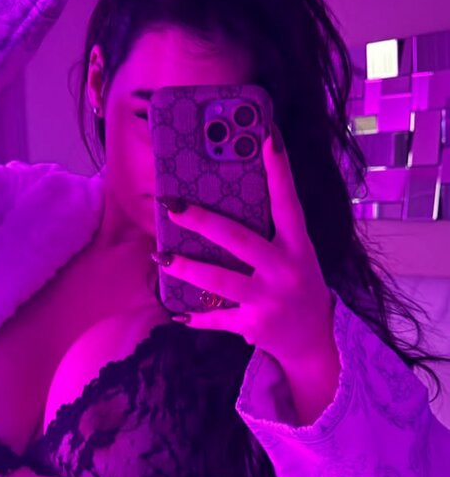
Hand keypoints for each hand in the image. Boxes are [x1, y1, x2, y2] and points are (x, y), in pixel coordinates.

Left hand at [154, 125, 336, 369]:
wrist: (315, 340)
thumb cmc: (299, 286)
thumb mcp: (297, 256)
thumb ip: (272, 234)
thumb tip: (229, 202)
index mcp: (298, 246)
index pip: (288, 202)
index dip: (279, 171)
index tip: (267, 137)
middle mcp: (285, 270)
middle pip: (239, 239)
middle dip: (202, 222)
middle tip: (173, 206)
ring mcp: (268, 300)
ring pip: (219, 279)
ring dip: (187, 268)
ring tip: (162, 257)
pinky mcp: (254, 326)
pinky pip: (217, 318)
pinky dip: (196, 316)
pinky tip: (177, 312)